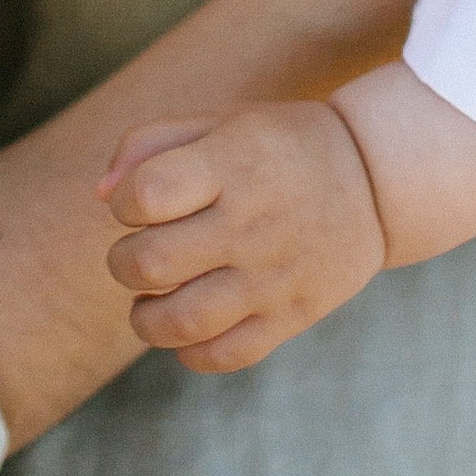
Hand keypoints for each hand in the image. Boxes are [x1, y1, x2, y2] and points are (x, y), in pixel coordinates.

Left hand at [97, 103, 387, 372]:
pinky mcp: (291, 317)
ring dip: (144, 317)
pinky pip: (224, 355)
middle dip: (122, 262)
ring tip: (148, 300)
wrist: (375, 180)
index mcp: (232, 165)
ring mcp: (273, 277)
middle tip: (135, 254)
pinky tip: (187, 328)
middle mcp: (252, 224)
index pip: (145, 196)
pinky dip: (190, 351)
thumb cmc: (278, 146)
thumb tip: (100, 196)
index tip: (137, 204)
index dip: (123, 204)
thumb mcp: (221, 121)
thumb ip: (150, 144)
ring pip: (180, 321)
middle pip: (151, 263)